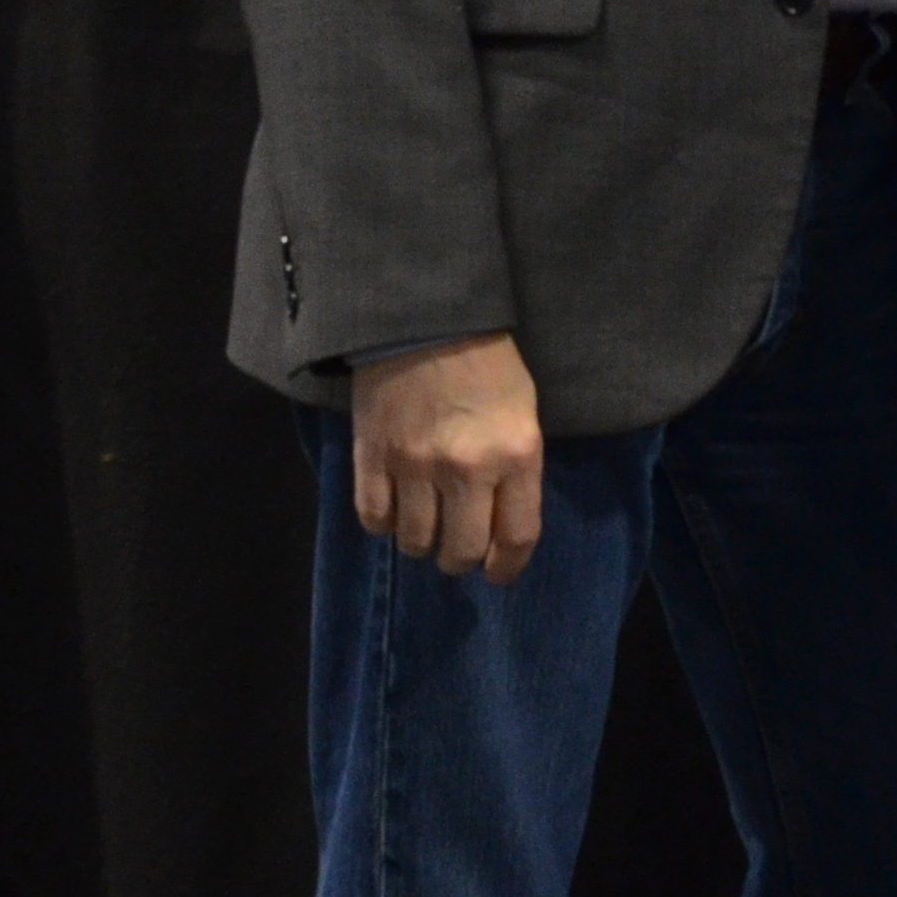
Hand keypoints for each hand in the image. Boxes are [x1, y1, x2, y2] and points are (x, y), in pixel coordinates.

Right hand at [353, 332, 544, 584]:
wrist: (426, 322)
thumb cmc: (488, 365)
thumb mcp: (524, 413)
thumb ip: (517, 469)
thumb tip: (501, 523)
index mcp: (515, 455)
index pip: (515, 536)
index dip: (507, 567)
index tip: (499, 574)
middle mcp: (466, 469)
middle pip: (460, 551)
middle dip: (461, 560)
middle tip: (459, 550)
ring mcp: (414, 466)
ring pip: (415, 542)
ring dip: (422, 543)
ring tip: (427, 525)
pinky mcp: (372, 459)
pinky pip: (374, 519)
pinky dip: (384, 524)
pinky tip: (394, 509)